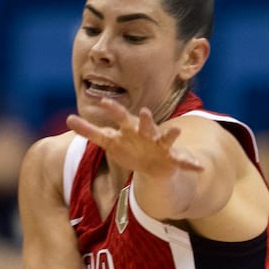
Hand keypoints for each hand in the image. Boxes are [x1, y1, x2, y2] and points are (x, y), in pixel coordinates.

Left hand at [66, 101, 203, 178]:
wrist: (153, 165)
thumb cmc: (130, 148)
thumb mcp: (109, 141)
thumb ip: (89, 131)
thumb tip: (68, 118)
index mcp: (130, 129)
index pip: (120, 117)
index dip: (113, 110)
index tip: (103, 101)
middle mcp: (147, 133)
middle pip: (144, 125)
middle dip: (144, 119)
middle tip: (143, 112)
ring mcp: (161, 145)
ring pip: (166, 138)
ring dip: (171, 134)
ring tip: (177, 129)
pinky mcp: (172, 158)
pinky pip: (184, 161)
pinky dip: (192, 164)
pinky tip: (200, 167)